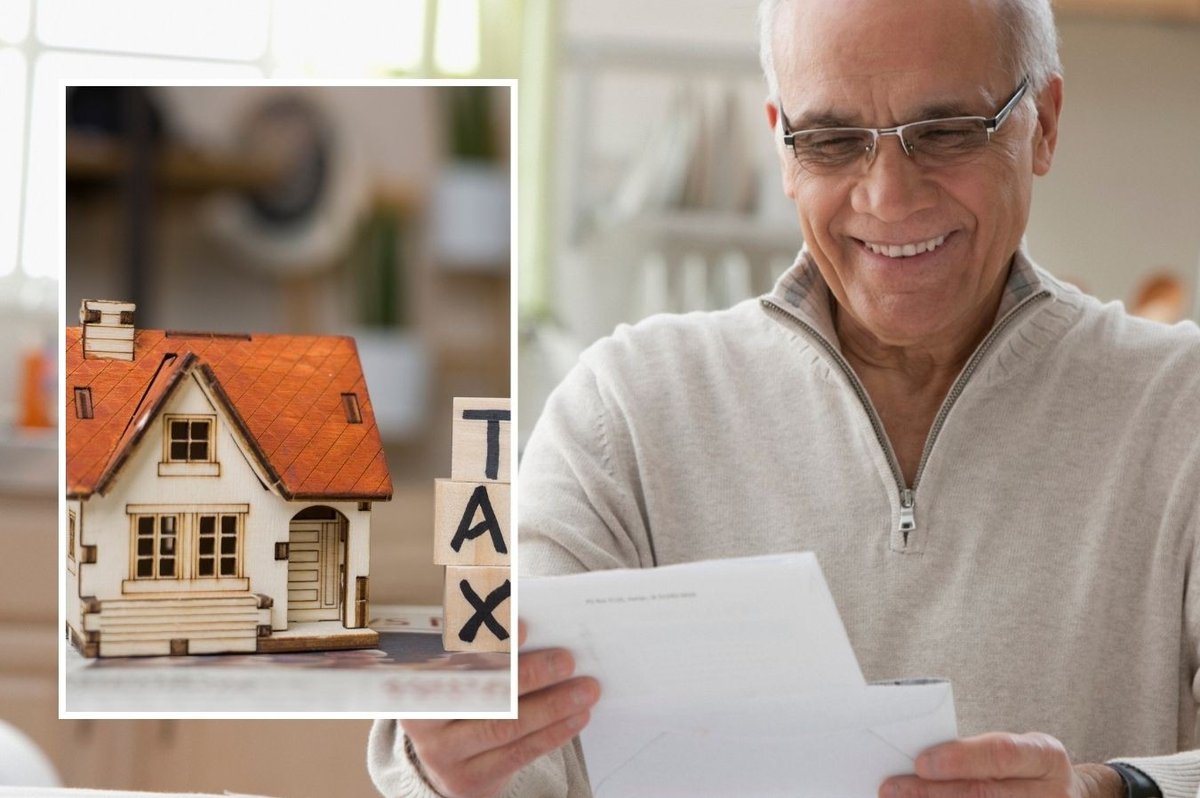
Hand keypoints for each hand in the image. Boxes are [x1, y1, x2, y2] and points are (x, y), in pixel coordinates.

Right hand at [401, 621, 600, 797]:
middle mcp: (422, 718)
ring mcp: (443, 753)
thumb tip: (531, 623)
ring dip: (552, 706)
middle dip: (530, 674)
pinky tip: (576, 717)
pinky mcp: (468, 779)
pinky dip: (552, 733)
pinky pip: (517, 753)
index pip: (453, 655)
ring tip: (585, 690)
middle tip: (567, 660)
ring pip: (505, 726)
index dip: (488, 641)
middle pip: (483, 692)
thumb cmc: (467, 695)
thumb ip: (488, 646)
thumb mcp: (463, 669)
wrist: (451, 759)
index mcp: (416, 678)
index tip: (524, 627)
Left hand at [880, 732, 1123, 797]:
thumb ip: (977, 754)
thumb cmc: (1026, 769)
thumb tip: (918, 761)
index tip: (920, 762)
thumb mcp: (1017, 750)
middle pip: (985, 794)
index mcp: (1046, 757)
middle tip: (893, 789)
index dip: (960, 759)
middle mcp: (1052, 794)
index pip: (1002, 754)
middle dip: (933, 793)